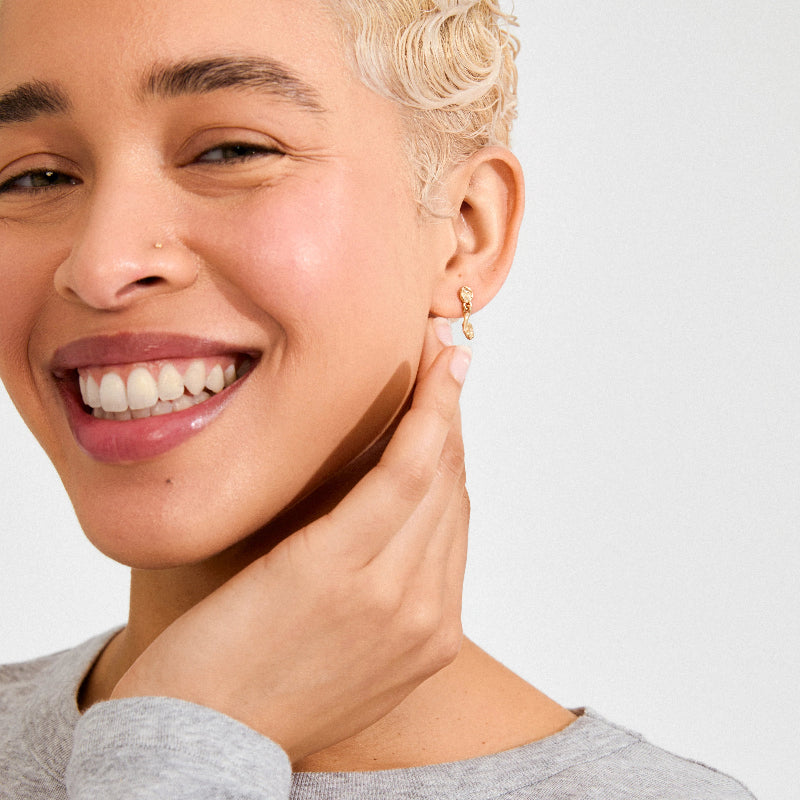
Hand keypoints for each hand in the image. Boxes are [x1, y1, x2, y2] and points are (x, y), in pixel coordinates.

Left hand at [111, 317, 471, 762]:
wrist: (201, 742)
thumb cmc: (256, 689)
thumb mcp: (340, 654)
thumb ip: (377, 602)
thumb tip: (382, 543)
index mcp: (430, 637)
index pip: (451, 526)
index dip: (450, 459)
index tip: (443, 412)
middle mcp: (427, 614)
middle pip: (451, 492)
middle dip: (453, 420)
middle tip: (446, 360)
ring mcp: (394, 593)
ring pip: (437, 474)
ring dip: (445, 403)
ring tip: (441, 348)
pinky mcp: (345, 566)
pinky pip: (406, 473)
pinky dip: (428, 416)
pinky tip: (435, 373)